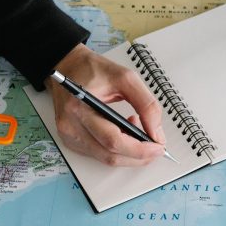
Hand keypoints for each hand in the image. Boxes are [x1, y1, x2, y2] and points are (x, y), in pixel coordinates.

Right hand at [46, 44, 165, 165]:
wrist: (67, 67)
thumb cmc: (91, 69)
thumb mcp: (125, 78)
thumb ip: (145, 104)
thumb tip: (156, 132)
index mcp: (80, 108)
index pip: (113, 140)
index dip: (139, 149)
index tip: (158, 146)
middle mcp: (70, 126)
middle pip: (110, 155)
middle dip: (138, 155)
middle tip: (156, 147)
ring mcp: (69, 136)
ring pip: (106, 158)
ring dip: (129, 152)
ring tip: (139, 132)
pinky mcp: (71, 140)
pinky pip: (99, 154)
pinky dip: (117, 149)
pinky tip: (124, 133)